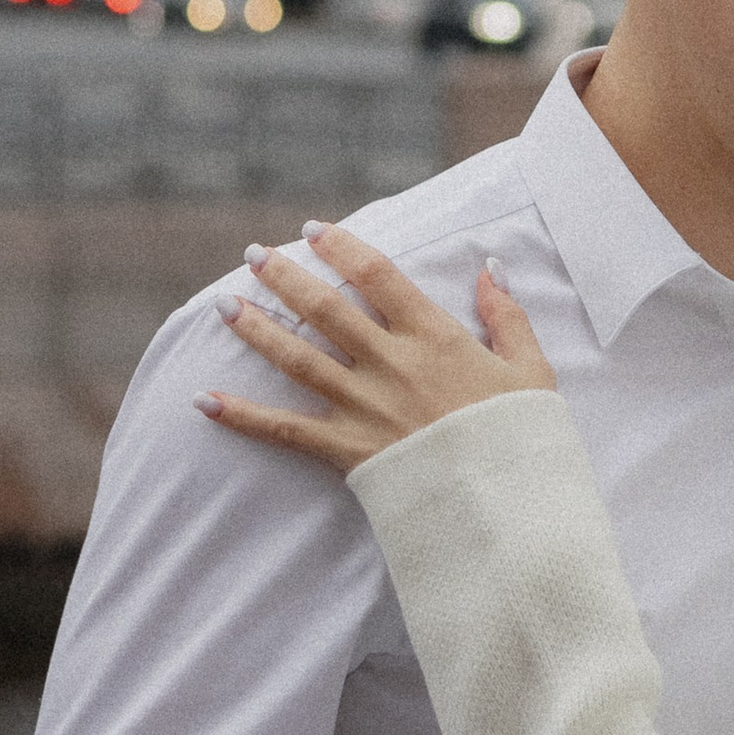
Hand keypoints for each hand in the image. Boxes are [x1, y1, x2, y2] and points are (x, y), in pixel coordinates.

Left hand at [197, 221, 554, 475]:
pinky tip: (204, 401)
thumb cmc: (520, 435)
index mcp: (433, 336)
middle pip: (324, 307)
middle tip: (253, 254)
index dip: (342, 246)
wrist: (508, 505)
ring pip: (296, 357)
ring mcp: (363, 406)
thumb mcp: (529, 368)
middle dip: (284, 276)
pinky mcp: (344, 449)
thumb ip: (507, 314)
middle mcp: (390, 363)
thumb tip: (491, 267)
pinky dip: (241, 416)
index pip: (377, 275)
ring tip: (222, 303)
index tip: (315, 229)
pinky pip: (283, 429)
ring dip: (256, 328)